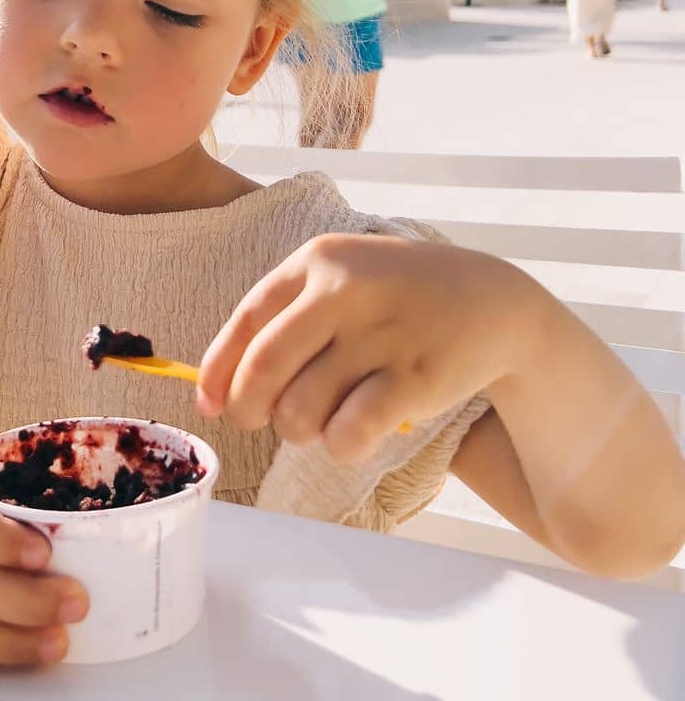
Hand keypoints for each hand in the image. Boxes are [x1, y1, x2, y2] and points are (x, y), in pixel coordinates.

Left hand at [197, 233, 527, 464]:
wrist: (493, 301)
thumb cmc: (397, 296)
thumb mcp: (343, 277)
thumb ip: (285, 319)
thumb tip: (215, 392)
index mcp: (318, 259)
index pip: (246, 319)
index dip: (217, 370)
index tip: (210, 405)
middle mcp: (343, 289)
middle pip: (263, 369)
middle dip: (249, 409)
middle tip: (262, 420)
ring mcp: (380, 333)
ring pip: (300, 410)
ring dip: (301, 431)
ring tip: (321, 420)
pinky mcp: (414, 377)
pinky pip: (347, 433)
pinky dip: (340, 445)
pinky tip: (352, 434)